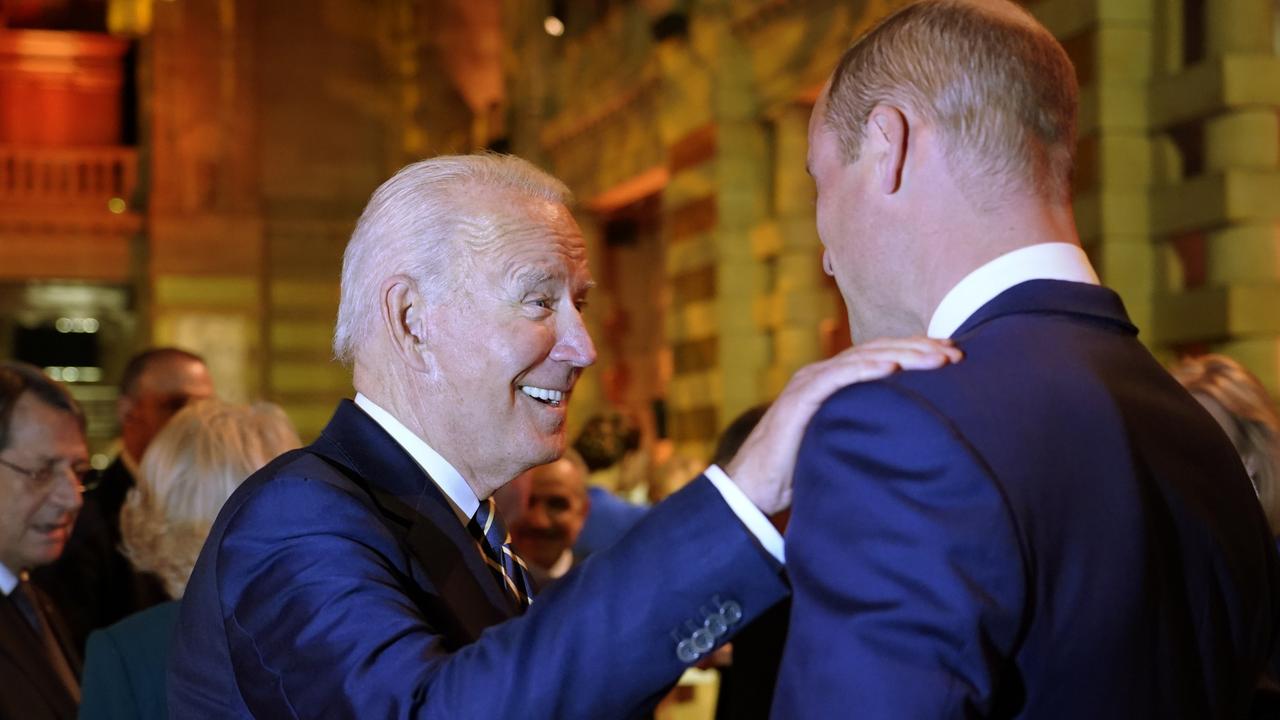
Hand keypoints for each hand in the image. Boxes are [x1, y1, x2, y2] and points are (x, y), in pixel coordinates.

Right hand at [724, 337, 961, 513]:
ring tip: (936, 358)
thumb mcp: (842, 445)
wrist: (753, 488)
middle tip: (956, 353)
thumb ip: (869, 431)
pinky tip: (891, 367)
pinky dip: (864, 369)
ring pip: (862, 358)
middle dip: (919, 348)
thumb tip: (916, 439)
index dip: (917, 352)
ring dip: (902, 355)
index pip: (881, 357)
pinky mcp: (799, 399)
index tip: (953, 356)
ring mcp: (808, 383)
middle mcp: (822, 374)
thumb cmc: (799, 471)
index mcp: (833, 382)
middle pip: (877, 350)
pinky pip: (836, 378)